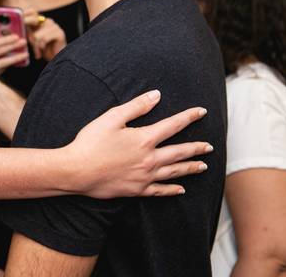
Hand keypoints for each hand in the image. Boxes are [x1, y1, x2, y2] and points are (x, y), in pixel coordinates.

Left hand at [24, 11, 65, 60]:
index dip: (25, 14)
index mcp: (41, 21)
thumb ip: (25, 30)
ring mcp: (55, 26)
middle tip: (30, 42)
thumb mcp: (31, 38)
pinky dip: (41, 46)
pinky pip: (44, 39)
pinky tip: (42, 51)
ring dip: (35, 45)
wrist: (56, 59)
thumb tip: (11, 27)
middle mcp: (48, 21)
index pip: (32, 11)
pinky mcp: (60, 33)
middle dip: (28, 32)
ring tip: (38, 51)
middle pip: (34, 20)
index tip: (19, 20)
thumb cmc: (43, 49)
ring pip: (37, 34)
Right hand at [65, 90, 213, 198]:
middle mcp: (149, 159)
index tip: (202, 112)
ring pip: (174, 172)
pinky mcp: (136, 190)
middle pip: (180, 152)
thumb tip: (156, 95)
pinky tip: (181, 189)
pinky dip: (172, 190)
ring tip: (203, 166)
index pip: (173, 125)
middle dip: (197, 148)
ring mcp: (144, 177)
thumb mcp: (112, 117)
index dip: (189, 117)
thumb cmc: (91, 142)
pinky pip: (160, 191)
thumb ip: (137, 106)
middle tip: (209, 146)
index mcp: (144, 138)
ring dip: (190, 168)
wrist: (76, 171)